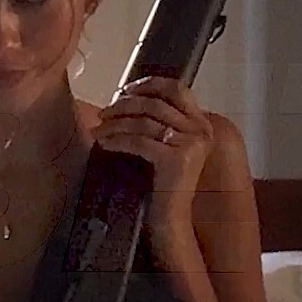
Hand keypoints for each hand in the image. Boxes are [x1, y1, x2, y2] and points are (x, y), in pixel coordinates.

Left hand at [91, 75, 216, 223]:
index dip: (150, 85)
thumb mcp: (171, 147)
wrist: (174, 216)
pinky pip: (139, 141)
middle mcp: (201, 130)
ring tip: (99, 129)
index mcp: (202, 123)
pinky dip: (117, 140)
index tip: (126, 90)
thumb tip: (128, 100)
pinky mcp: (176, 159)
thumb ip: (163, 124)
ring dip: (115, 124)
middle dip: (124, 106)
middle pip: (155, 104)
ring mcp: (191, 144)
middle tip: (104, 113)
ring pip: (144, 122)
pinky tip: (104, 143)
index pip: (177, 89)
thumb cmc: (167, 183)